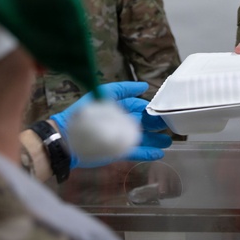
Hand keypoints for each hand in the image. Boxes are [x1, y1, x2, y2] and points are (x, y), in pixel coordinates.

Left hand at [51, 81, 171, 168]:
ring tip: (169, 141)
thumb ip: (123, 89)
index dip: (149, 107)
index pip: (137, 105)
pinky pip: (135, 151)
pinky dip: (147, 152)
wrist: (67, 138)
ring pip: (141, 138)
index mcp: (116, 106)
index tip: (163, 109)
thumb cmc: (85, 113)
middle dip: (155, 124)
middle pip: (142, 122)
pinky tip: (159, 153)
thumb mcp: (103, 95)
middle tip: (171, 125)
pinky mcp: (117, 150)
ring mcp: (119, 136)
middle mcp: (119, 121)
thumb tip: (144, 86)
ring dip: (155, 139)